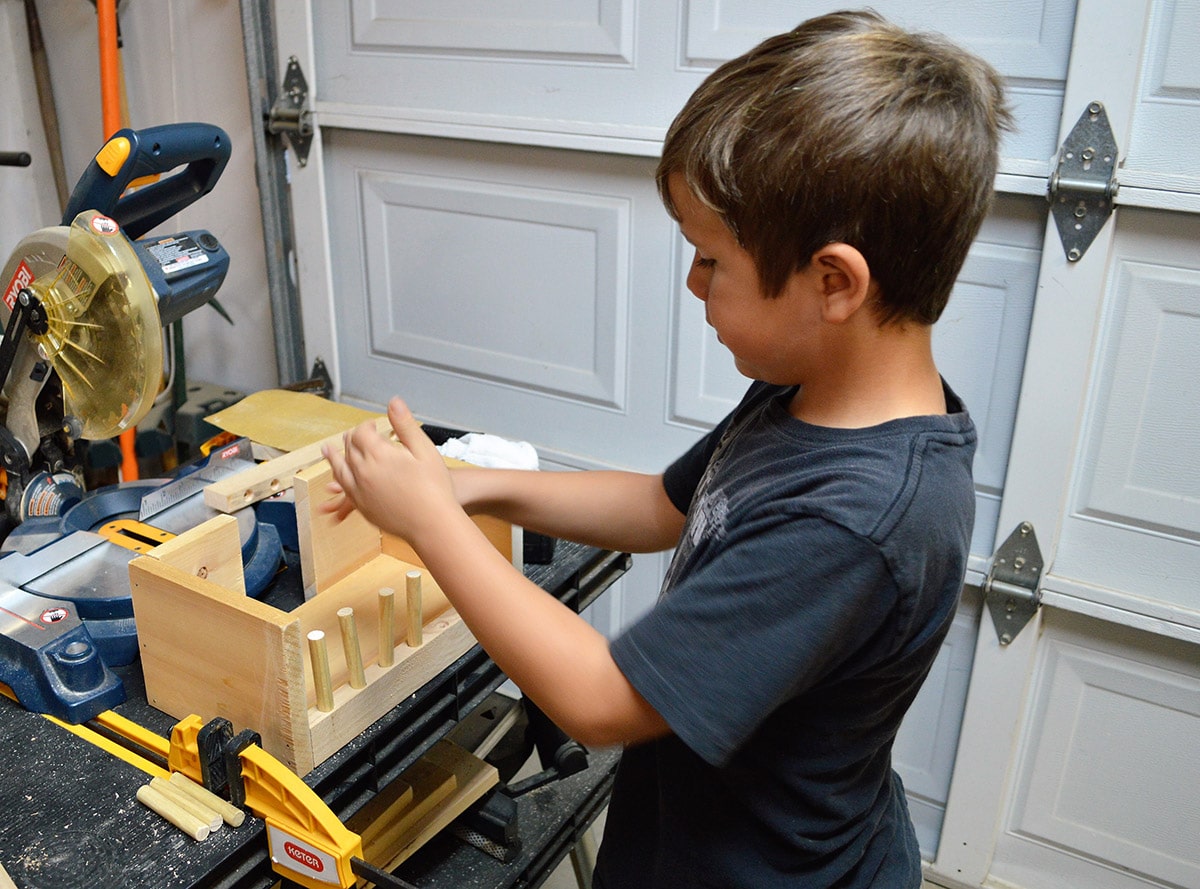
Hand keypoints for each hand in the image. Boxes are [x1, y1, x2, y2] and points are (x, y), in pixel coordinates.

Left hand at [320, 397, 458, 545]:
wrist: (432, 524)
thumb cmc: (435, 487)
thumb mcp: (424, 450)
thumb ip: (405, 424)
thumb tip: (394, 401)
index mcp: (378, 454)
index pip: (361, 432)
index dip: (366, 425)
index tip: (373, 424)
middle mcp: (363, 472)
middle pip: (349, 448)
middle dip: (352, 438)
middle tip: (357, 434)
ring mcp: (360, 491)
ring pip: (340, 468)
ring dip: (334, 456)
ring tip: (327, 450)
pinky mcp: (362, 507)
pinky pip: (344, 488)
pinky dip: (337, 478)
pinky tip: (338, 477)